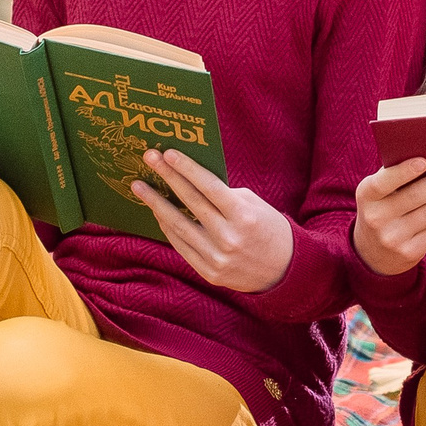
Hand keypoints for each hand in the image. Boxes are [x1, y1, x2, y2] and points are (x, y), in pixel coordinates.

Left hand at [133, 148, 294, 292]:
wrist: (285, 270)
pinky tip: (157, 212)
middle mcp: (228, 237)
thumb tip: (189, 180)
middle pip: (190, 202)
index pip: (209, 187)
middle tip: (148, 159)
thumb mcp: (254, 206)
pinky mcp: (209, 272)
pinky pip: (181, 246)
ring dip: (156, 204)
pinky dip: (167, 228)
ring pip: (178, 226)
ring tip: (140, 187)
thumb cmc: (269, 229)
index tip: (168, 153)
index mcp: (243, 216)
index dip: (186, 169)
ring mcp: (217, 258)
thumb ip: (224, 195)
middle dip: (167, 178)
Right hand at [353, 158, 425, 276]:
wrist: (372, 253)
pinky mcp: (410, 252)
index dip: (403, 172)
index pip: (383, 182)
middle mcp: (376, 218)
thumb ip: (396, 175)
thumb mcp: (378, 192)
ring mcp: (393, 238)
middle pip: (417, 196)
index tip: (425, 160)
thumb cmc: (383, 207)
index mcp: (366, 195)